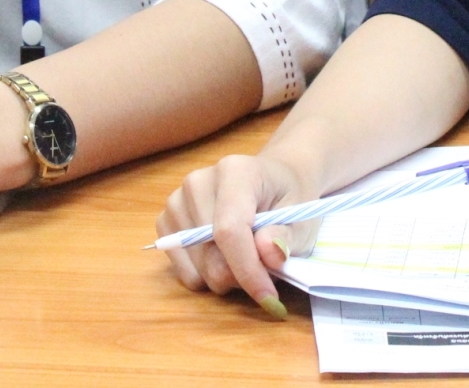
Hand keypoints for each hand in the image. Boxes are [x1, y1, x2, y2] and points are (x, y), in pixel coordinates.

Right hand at [157, 152, 314, 318]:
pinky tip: (225, 258)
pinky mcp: (166, 222)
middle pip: (211, 255)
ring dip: (227, 278)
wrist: (271, 181)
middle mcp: (198, 183)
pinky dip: (208, 277)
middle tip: (266, 270)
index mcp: (235, 172)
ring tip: (247, 258)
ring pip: (198, 269)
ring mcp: (177, 202)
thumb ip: (286, 237)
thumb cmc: (288, 199)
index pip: (229, 229)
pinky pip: (184, 272)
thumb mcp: (302, 218)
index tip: (268, 296)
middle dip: (242, 277)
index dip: (247, 269)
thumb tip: (268, 253)